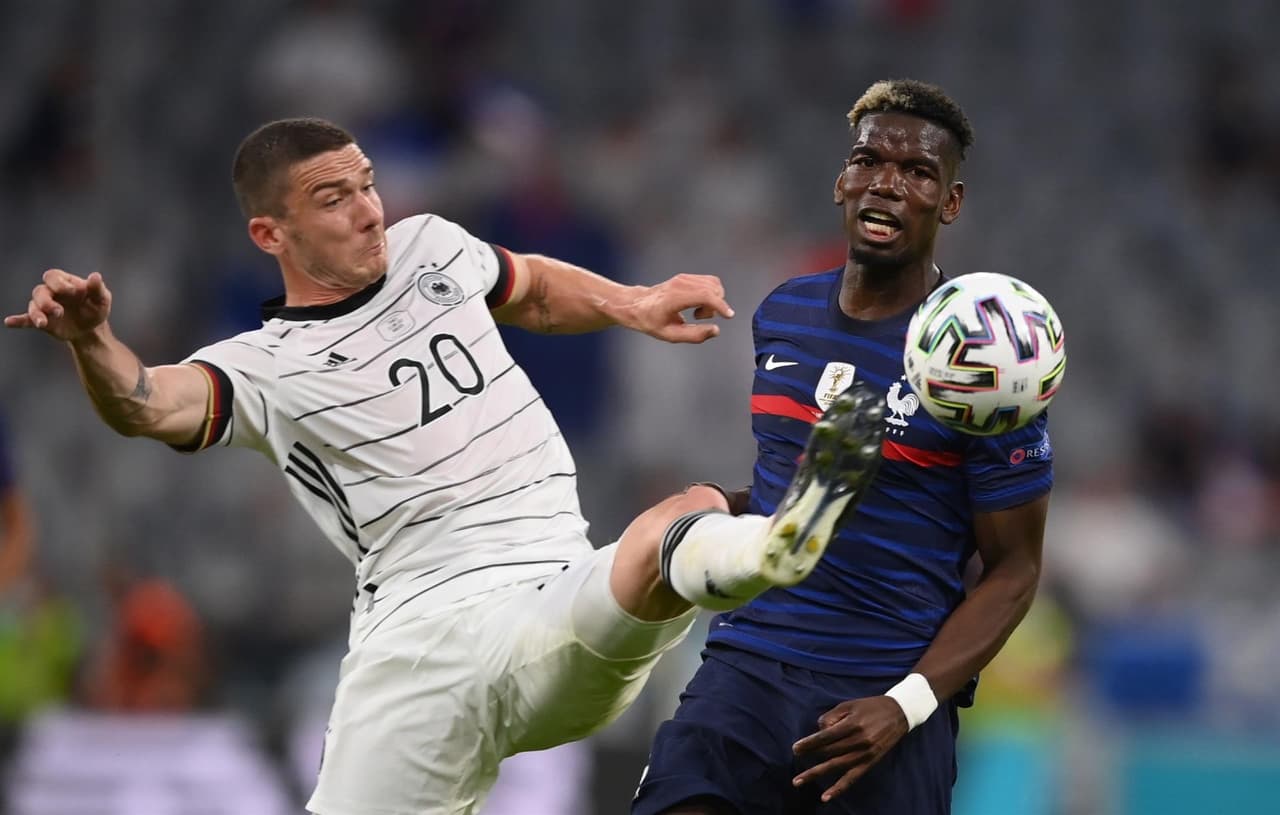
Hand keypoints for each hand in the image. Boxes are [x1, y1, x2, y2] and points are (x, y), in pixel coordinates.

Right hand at [4, 269, 111, 341]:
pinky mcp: (42, 321)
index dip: (60, 284)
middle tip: (59, 311)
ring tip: (43, 323)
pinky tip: (9, 322)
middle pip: (40, 291)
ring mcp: (44, 306)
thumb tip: (95, 276)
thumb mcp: (101, 299)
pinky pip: (26, 319)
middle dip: (47, 301)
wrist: (91, 329)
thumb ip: (97, 288)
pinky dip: (18, 321)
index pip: (53, 276)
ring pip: (33, 305)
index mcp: (64, 282)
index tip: (74, 293)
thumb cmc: (96, 308)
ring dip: (37, 313)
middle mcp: (51, 292)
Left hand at [629, 274, 733, 343]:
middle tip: (700, 317)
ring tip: (698, 312)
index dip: (721, 306)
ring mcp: (684, 278)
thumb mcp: (671, 335)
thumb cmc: (650, 320)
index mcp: (675, 297)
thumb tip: (715, 330)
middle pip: (713, 289)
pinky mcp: (686, 277)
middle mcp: (681, 283)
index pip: (705, 295)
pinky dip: (710, 294)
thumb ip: (695, 335)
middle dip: (715, 306)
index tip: (728, 315)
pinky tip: (698, 304)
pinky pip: (708, 282)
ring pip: (713, 284)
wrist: (637, 305)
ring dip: (714, 300)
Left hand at [791, 695, 908, 802]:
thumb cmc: (870, 707)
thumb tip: (819, 732)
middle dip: (810, 755)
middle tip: (795, 756)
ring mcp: (865, 754)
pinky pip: (852, 778)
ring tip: (798, 780)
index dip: (809, 744)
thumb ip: (831, 717)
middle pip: (829, 752)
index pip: (825, 737)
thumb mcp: (849, 705)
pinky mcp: (870, 763)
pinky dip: (838, 788)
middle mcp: (859, 741)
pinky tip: (825, 797)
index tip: (796, 748)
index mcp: (853, 725)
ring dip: (815, 774)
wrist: (899, 714)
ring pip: (836, 766)